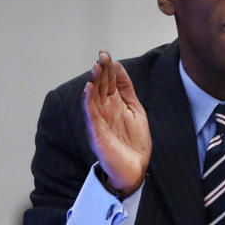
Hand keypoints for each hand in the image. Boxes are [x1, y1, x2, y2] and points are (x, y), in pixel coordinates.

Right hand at [82, 50, 151, 194]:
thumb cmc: (134, 143)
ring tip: (95, 68)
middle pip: (101, 87)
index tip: (106, 54)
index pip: (109, 82)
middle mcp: (104, 111)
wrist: (135, 169)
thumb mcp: (135, 110)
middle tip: (101, 56)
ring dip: (94, 82)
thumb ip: (127, 90)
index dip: (108, 68)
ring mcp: (99, 121)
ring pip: (93, 98)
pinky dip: (88, 102)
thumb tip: (119, 67)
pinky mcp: (97, 133)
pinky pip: (90, 115)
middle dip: (101, 71)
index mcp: (114, 104)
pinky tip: (88, 90)